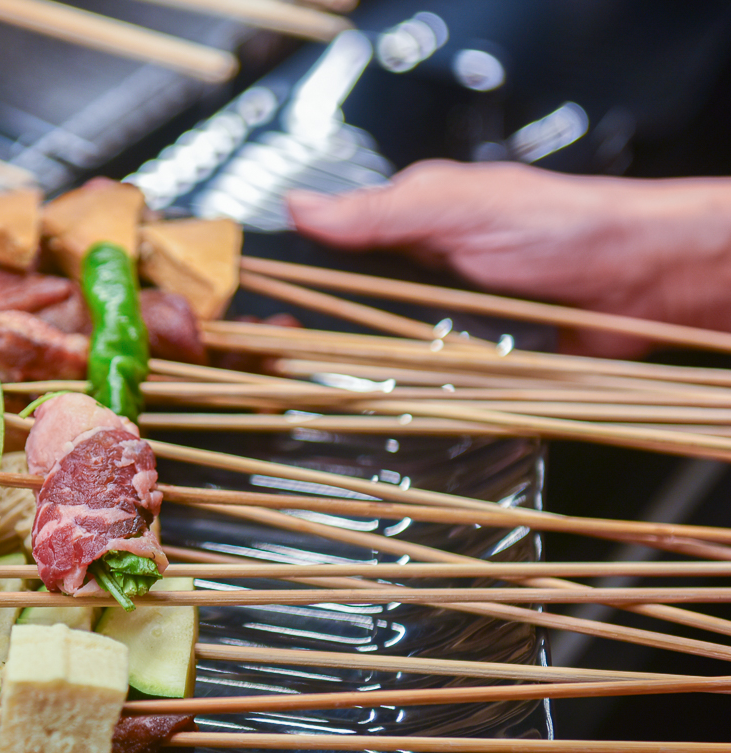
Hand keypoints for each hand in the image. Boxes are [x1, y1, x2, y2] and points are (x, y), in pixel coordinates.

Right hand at [287, 160, 730, 357]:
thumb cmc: (561, 227)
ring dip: (349, 371)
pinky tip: (371, 405)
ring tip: (311, 387)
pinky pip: (415, 385)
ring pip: (369, 355)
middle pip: (335, 313)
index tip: (255, 314)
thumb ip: (382, 212)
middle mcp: (413, 277)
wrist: (639, 285)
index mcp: (404, 227)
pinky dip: (398, 394)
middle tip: (279, 356)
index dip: (285, 284)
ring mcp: (435, 325)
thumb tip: (299, 206)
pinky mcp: (461, 365)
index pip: (321, 256)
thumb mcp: (461, 208)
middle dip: (305, 336)